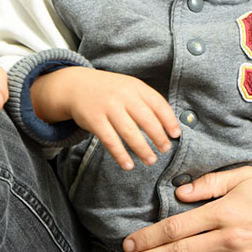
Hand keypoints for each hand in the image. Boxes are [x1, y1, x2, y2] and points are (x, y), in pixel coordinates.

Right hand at [32, 67, 180, 169]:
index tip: (176, 134)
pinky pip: (110, 140)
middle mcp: (123, 96)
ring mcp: (108, 107)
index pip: (158, 104)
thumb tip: (167, 125)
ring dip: (142, 149)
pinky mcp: (94, 120)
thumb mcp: (129, 88)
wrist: (75, 86)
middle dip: (158, 137)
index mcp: (136, 87)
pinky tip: (128, 165)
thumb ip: (146, 102)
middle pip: (146, 119)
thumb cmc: (109, 91)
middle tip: (165, 150)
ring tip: (150, 160)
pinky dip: (120, 155)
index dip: (169, 120)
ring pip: (130, 132)